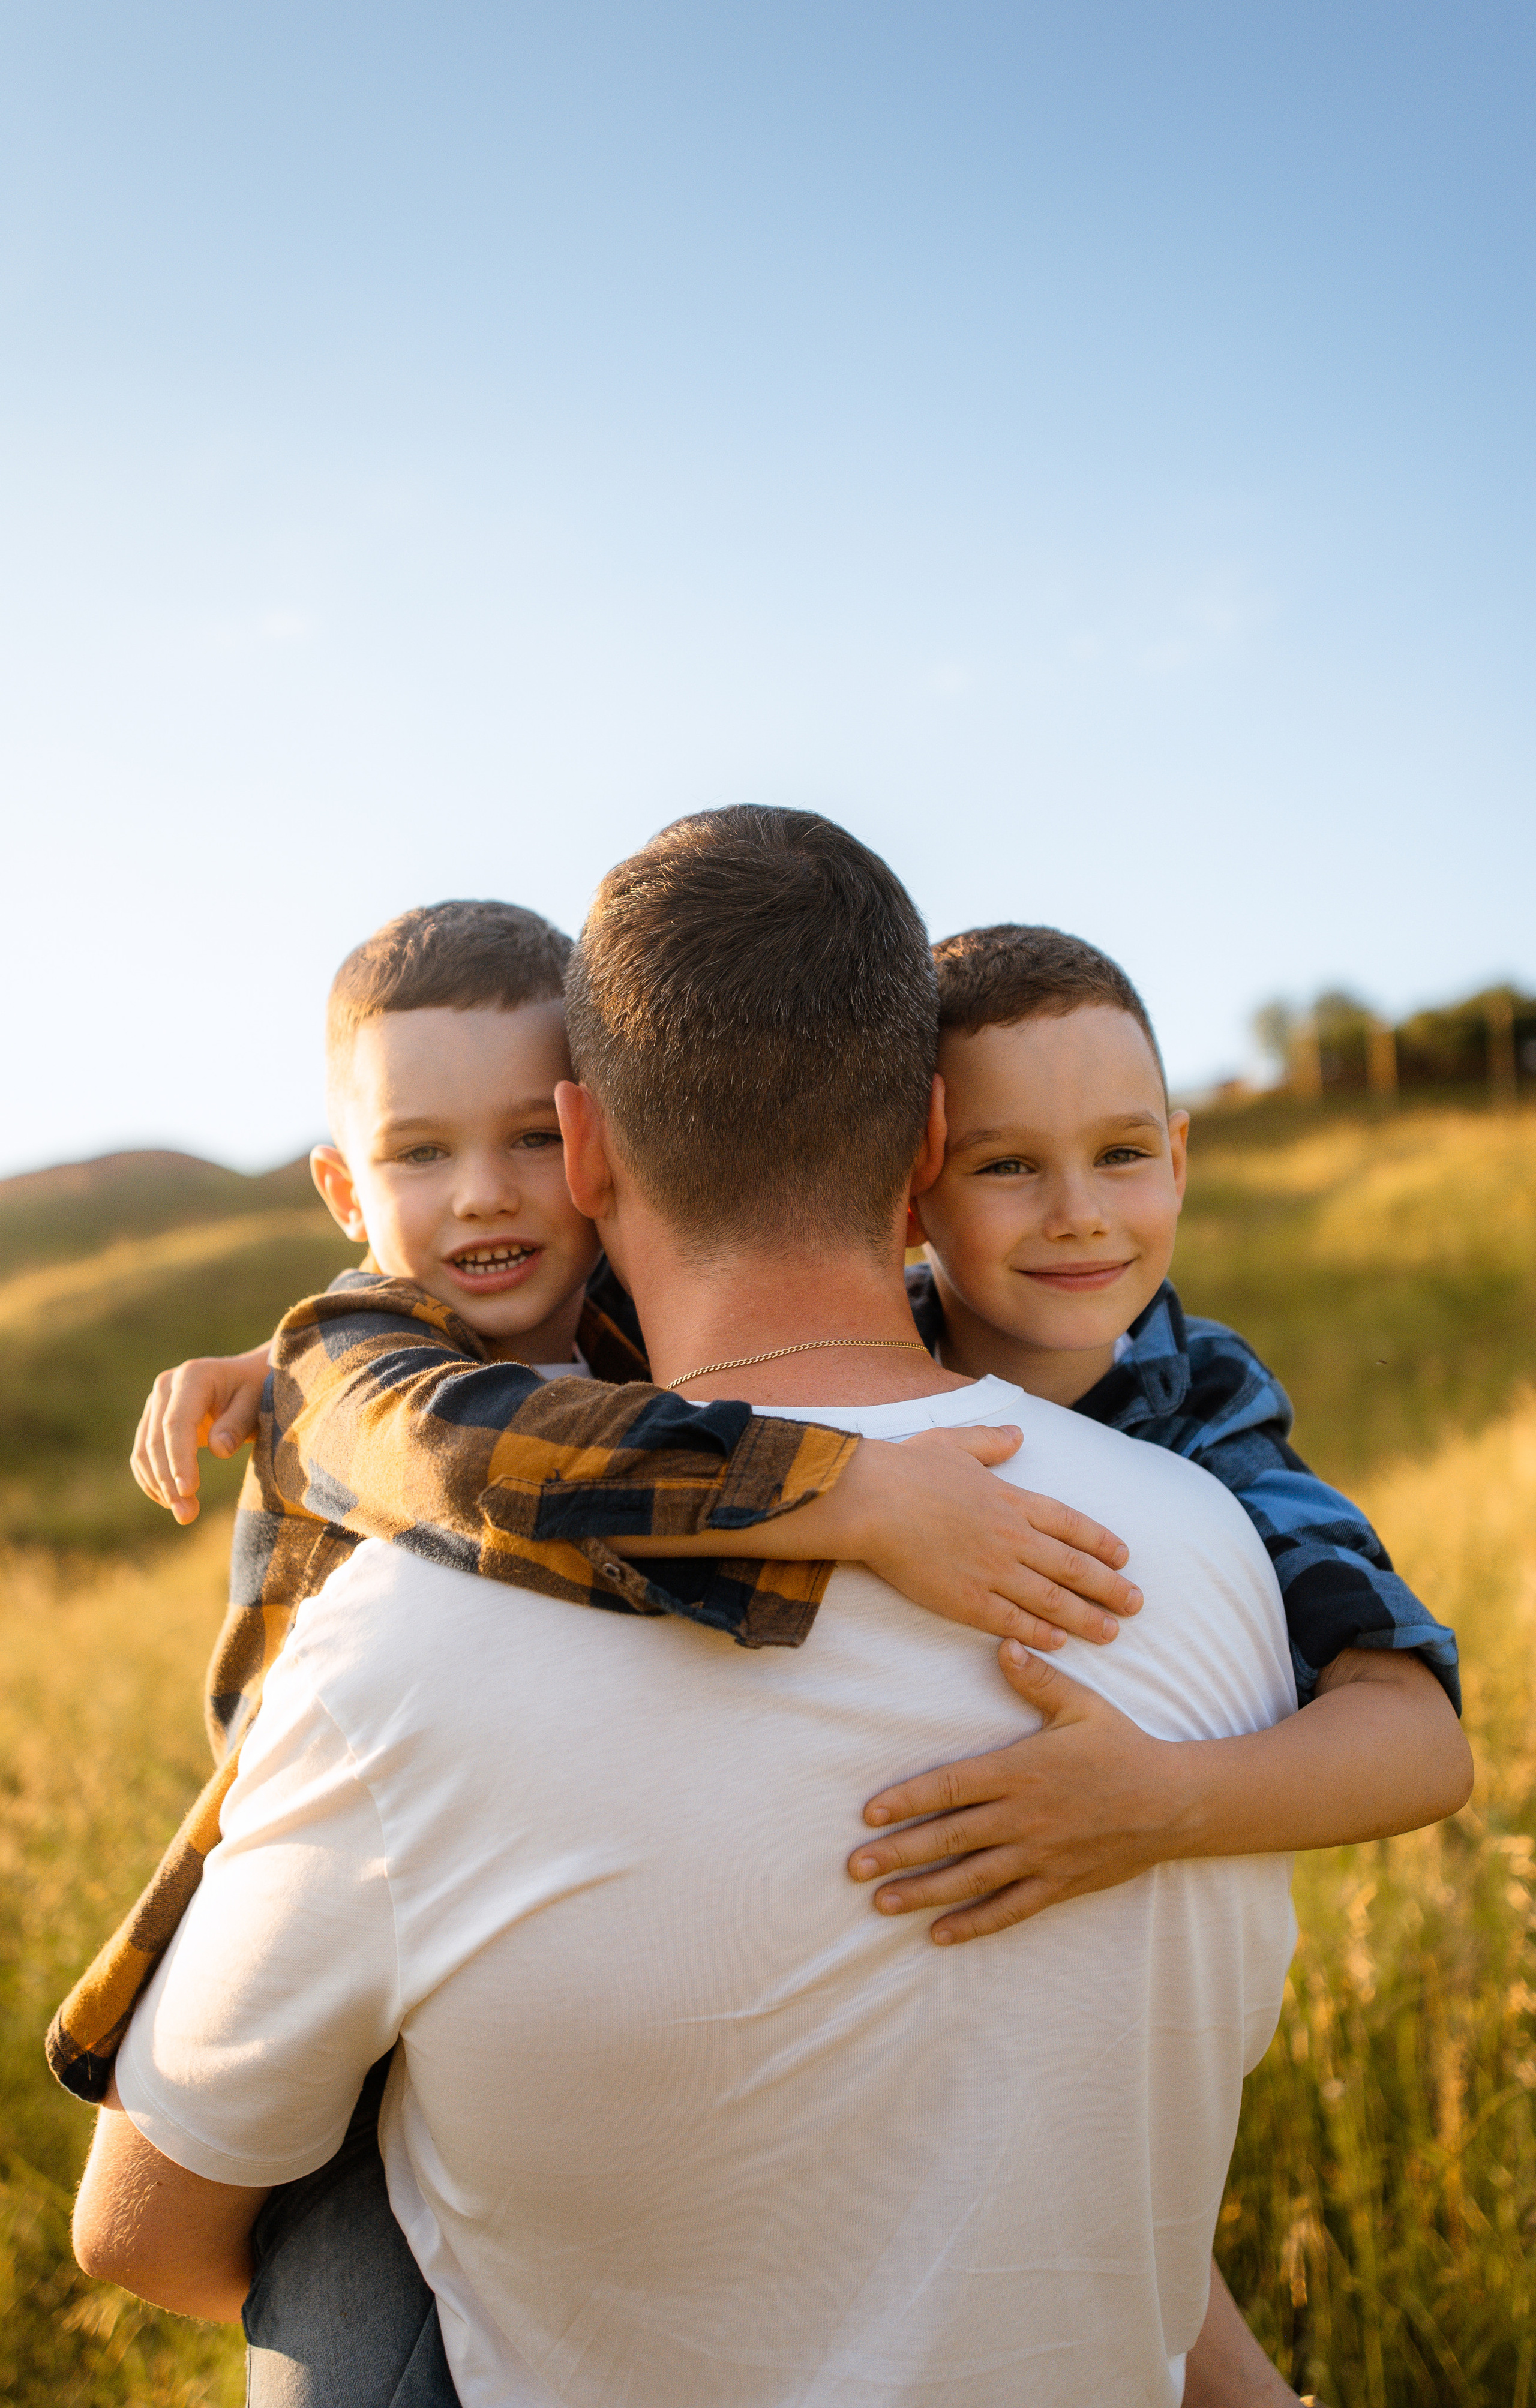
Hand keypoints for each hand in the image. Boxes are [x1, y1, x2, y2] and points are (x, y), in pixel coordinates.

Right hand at [130, 1343, 272, 1524]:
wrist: (247, 1377)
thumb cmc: (257, 1390)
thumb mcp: (258, 1402)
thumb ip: (238, 1424)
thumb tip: (219, 1449)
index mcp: (193, 1376)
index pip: (177, 1423)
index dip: (179, 1459)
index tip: (187, 1491)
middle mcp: (166, 1386)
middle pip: (156, 1439)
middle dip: (168, 1481)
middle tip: (186, 1515)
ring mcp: (155, 1403)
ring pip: (144, 1449)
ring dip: (159, 1486)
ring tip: (184, 1513)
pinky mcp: (152, 1420)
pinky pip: (143, 1453)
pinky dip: (153, 1480)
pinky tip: (170, 1501)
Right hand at [847, 1425, 1141, 1650]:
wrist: (869, 1500)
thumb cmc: (906, 1468)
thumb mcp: (954, 1443)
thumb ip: (989, 1441)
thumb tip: (1017, 1433)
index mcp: (1011, 1499)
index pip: (1071, 1524)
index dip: (1101, 1542)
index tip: (1124, 1558)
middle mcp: (1011, 1537)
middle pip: (1073, 1567)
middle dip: (1110, 1588)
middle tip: (1137, 1605)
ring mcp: (991, 1571)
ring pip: (1051, 1600)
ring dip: (1086, 1618)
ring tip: (1112, 1633)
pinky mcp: (965, 1599)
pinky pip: (1011, 1621)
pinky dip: (1039, 1634)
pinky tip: (1059, 1643)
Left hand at [848, 1641, 1178, 1943]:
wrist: (1175, 1801)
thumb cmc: (1123, 1747)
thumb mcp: (1082, 1706)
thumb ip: (1037, 1679)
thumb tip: (1003, 1646)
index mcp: (1020, 1771)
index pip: (950, 1787)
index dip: (906, 1800)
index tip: (869, 1814)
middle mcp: (1023, 1817)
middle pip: (949, 1838)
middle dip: (898, 1853)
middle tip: (855, 1867)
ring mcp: (1040, 1855)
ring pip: (971, 1879)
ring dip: (923, 1892)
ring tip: (882, 1902)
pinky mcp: (1059, 1883)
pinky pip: (1010, 1909)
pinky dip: (974, 1924)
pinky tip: (940, 1934)